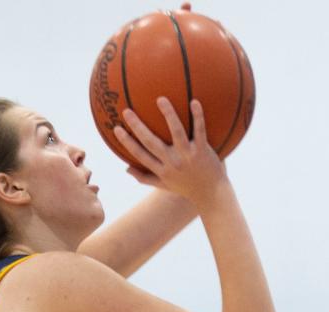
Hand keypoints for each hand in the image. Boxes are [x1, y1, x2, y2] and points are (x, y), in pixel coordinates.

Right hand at [113, 98, 227, 204]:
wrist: (212, 195)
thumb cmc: (187, 188)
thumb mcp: (165, 185)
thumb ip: (145, 178)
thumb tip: (126, 169)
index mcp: (162, 170)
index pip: (140, 155)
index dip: (127, 142)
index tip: (115, 128)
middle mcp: (173, 163)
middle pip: (152, 143)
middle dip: (138, 127)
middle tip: (126, 111)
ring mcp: (188, 156)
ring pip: (177, 132)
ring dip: (169, 115)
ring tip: (161, 99)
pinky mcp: (202, 151)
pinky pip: (200, 131)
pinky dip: (198, 116)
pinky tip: (194, 101)